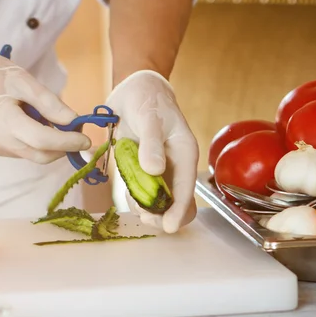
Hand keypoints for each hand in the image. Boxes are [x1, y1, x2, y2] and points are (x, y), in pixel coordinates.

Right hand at [0, 44, 90, 162]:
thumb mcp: (23, 81)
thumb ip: (50, 103)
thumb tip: (74, 121)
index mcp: (3, 121)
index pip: (43, 141)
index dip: (68, 142)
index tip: (85, 139)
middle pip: (40, 155)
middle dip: (62, 147)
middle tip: (76, 131)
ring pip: (32, 155)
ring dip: (49, 144)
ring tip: (51, 121)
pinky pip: (21, 151)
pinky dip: (35, 142)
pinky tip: (34, 123)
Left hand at [106, 70, 198, 232]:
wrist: (134, 89)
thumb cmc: (147, 99)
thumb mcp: (150, 118)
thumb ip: (151, 144)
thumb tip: (154, 171)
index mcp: (184, 152)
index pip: (187, 188)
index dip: (179, 210)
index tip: (168, 227)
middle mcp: (175, 165)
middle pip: (177, 201)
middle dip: (163, 214)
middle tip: (145, 216)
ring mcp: (159, 169)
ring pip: (159, 201)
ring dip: (148, 209)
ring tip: (134, 206)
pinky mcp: (143, 169)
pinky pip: (143, 192)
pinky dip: (136, 199)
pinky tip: (128, 197)